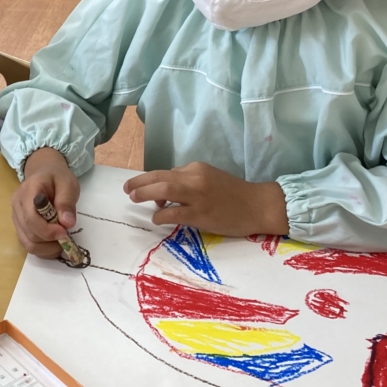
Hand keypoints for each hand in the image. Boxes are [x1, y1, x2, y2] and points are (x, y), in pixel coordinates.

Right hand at [10, 148, 78, 259]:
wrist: (44, 173)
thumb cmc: (57, 178)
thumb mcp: (68, 184)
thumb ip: (66, 202)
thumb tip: (67, 223)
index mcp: (27, 192)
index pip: (31, 217)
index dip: (47, 230)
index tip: (64, 232)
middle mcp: (17, 206)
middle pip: (29, 233)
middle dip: (49, 240)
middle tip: (67, 237)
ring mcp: (16, 217)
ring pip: (27, 243)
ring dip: (46, 248)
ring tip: (62, 242)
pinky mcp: (20, 226)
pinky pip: (28, 244)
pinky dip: (43, 249)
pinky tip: (54, 244)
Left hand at [124, 162, 289, 236]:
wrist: (259, 205)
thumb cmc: (235, 194)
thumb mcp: (211, 178)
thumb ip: (190, 180)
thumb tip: (167, 191)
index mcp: (197, 168)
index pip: (168, 171)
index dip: (152, 180)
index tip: (144, 189)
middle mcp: (195, 178)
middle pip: (160, 176)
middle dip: (139, 182)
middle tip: (127, 189)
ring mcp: (198, 196)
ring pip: (163, 190)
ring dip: (145, 193)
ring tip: (134, 199)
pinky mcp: (201, 214)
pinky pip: (173, 213)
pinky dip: (160, 214)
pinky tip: (156, 218)